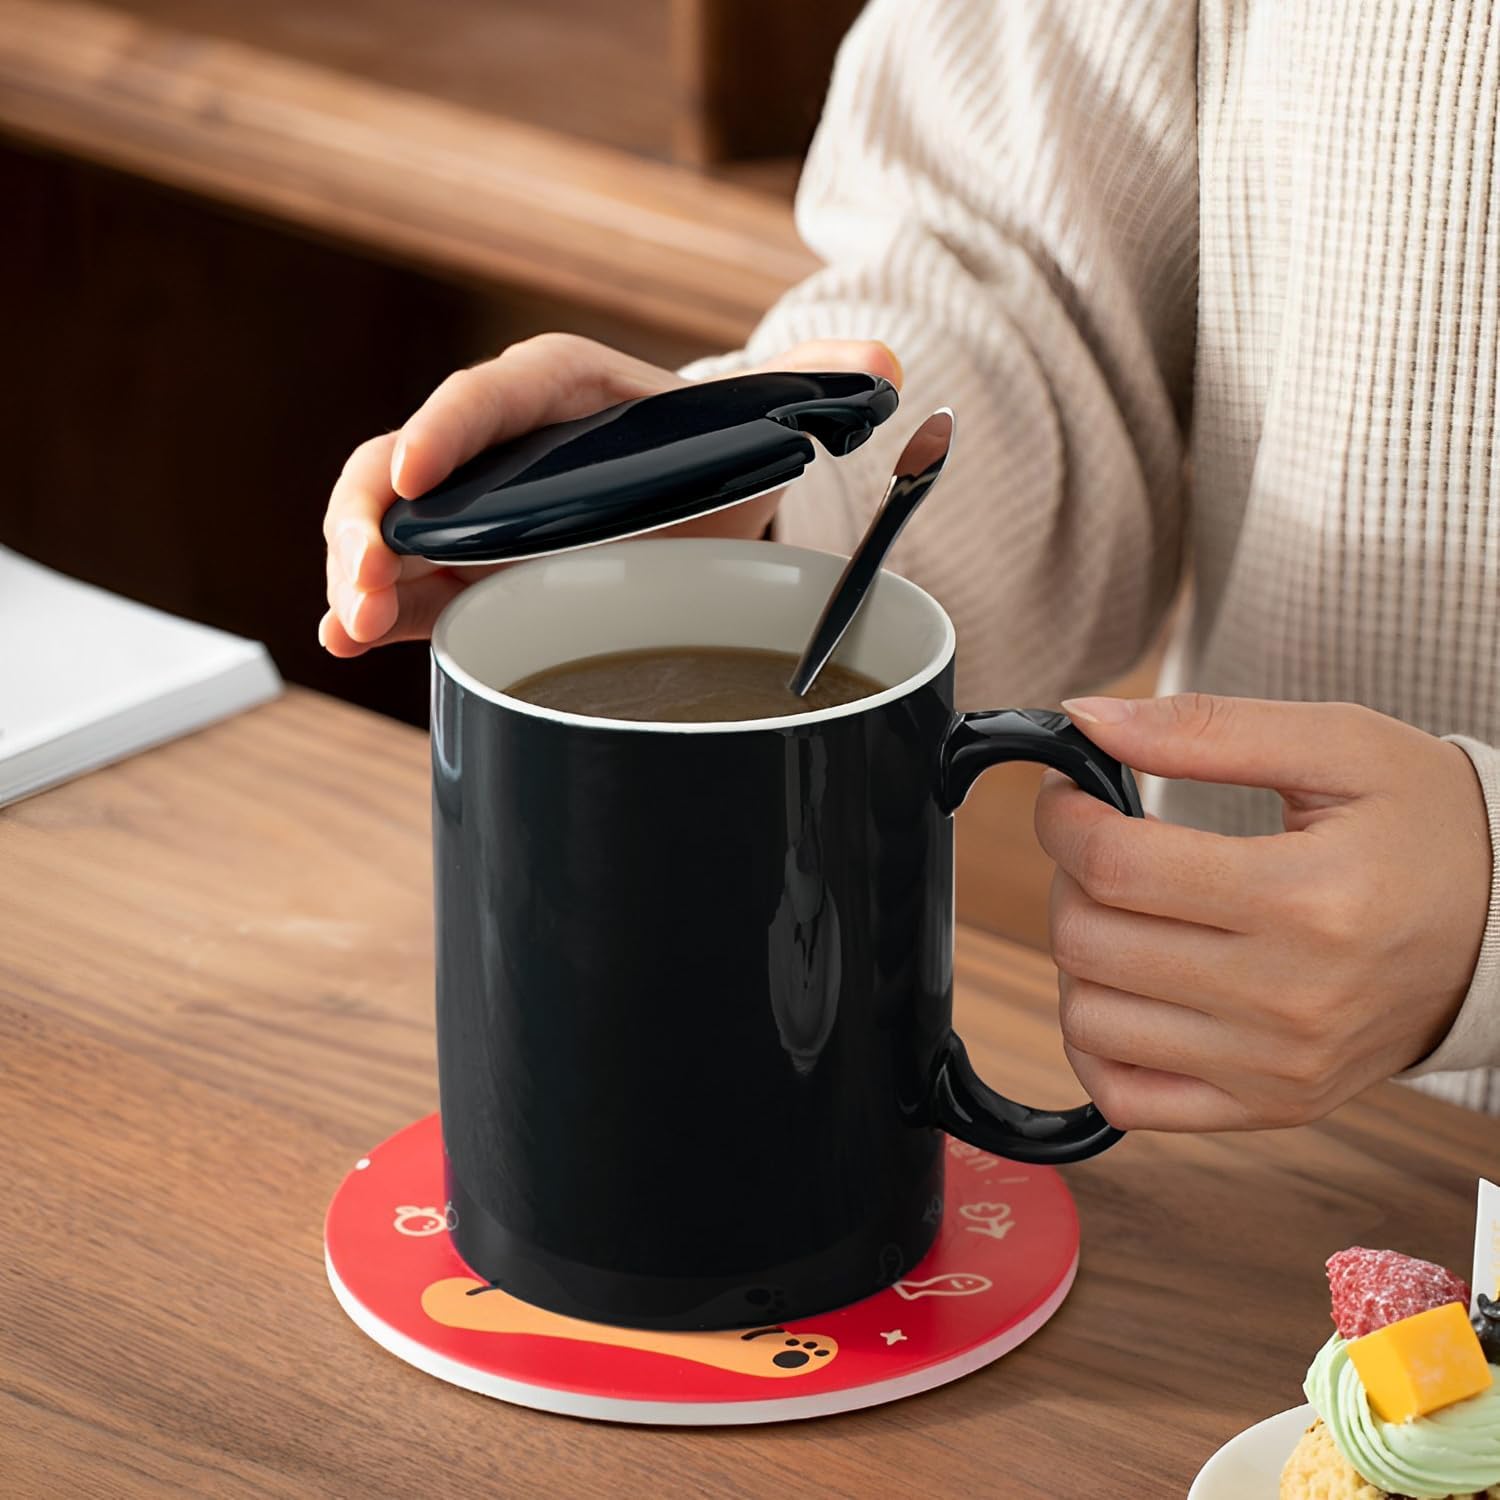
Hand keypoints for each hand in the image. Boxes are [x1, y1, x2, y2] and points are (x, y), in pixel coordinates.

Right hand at [319, 333, 901, 655]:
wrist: (697, 505)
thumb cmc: (712, 453)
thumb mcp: (761, 418)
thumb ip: (814, 389)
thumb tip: (886, 363)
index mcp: (567, 392)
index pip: (498, 393)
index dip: (450, 426)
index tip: (420, 469)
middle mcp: (506, 449)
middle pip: (415, 461)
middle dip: (376, 515)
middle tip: (369, 576)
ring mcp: (479, 512)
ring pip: (393, 524)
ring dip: (357, 568)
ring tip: (350, 623)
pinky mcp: (469, 570)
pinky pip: (411, 585)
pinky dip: (371, 609)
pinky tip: (344, 640)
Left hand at [1034, 693, 1491, 1130]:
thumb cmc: (1422, 827)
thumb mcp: (1337, 746)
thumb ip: (1205, 729)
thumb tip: (1084, 721)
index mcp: (1307, 899)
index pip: (1115, 865)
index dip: (1063, 814)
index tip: (1069, 788)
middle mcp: (1290, 999)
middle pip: (1090, 941)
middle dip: (1068, 875)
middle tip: (1102, 844)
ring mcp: (1276, 1068)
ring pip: (1089, 1019)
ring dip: (1079, 954)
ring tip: (1125, 912)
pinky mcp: (1268, 1107)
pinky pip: (1125, 1099)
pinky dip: (1096, 1043)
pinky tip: (1127, 988)